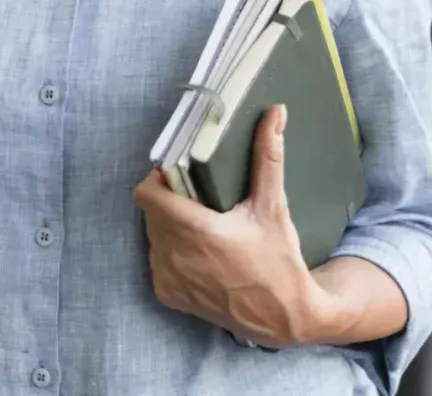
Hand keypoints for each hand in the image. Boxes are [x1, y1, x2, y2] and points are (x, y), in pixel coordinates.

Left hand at [134, 105, 335, 348]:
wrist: (285, 317)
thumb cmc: (279, 261)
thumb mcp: (272, 207)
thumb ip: (267, 157)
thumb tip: (274, 114)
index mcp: (195, 231)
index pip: (147, 194)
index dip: (158, 179)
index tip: (179, 175)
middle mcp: (175, 257)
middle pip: (151, 210)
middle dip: (169, 199)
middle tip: (197, 198)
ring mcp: (168, 278)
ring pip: (152, 233)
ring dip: (169, 224)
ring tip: (201, 223)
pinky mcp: (167, 294)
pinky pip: (156, 258)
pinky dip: (171, 250)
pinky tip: (199, 251)